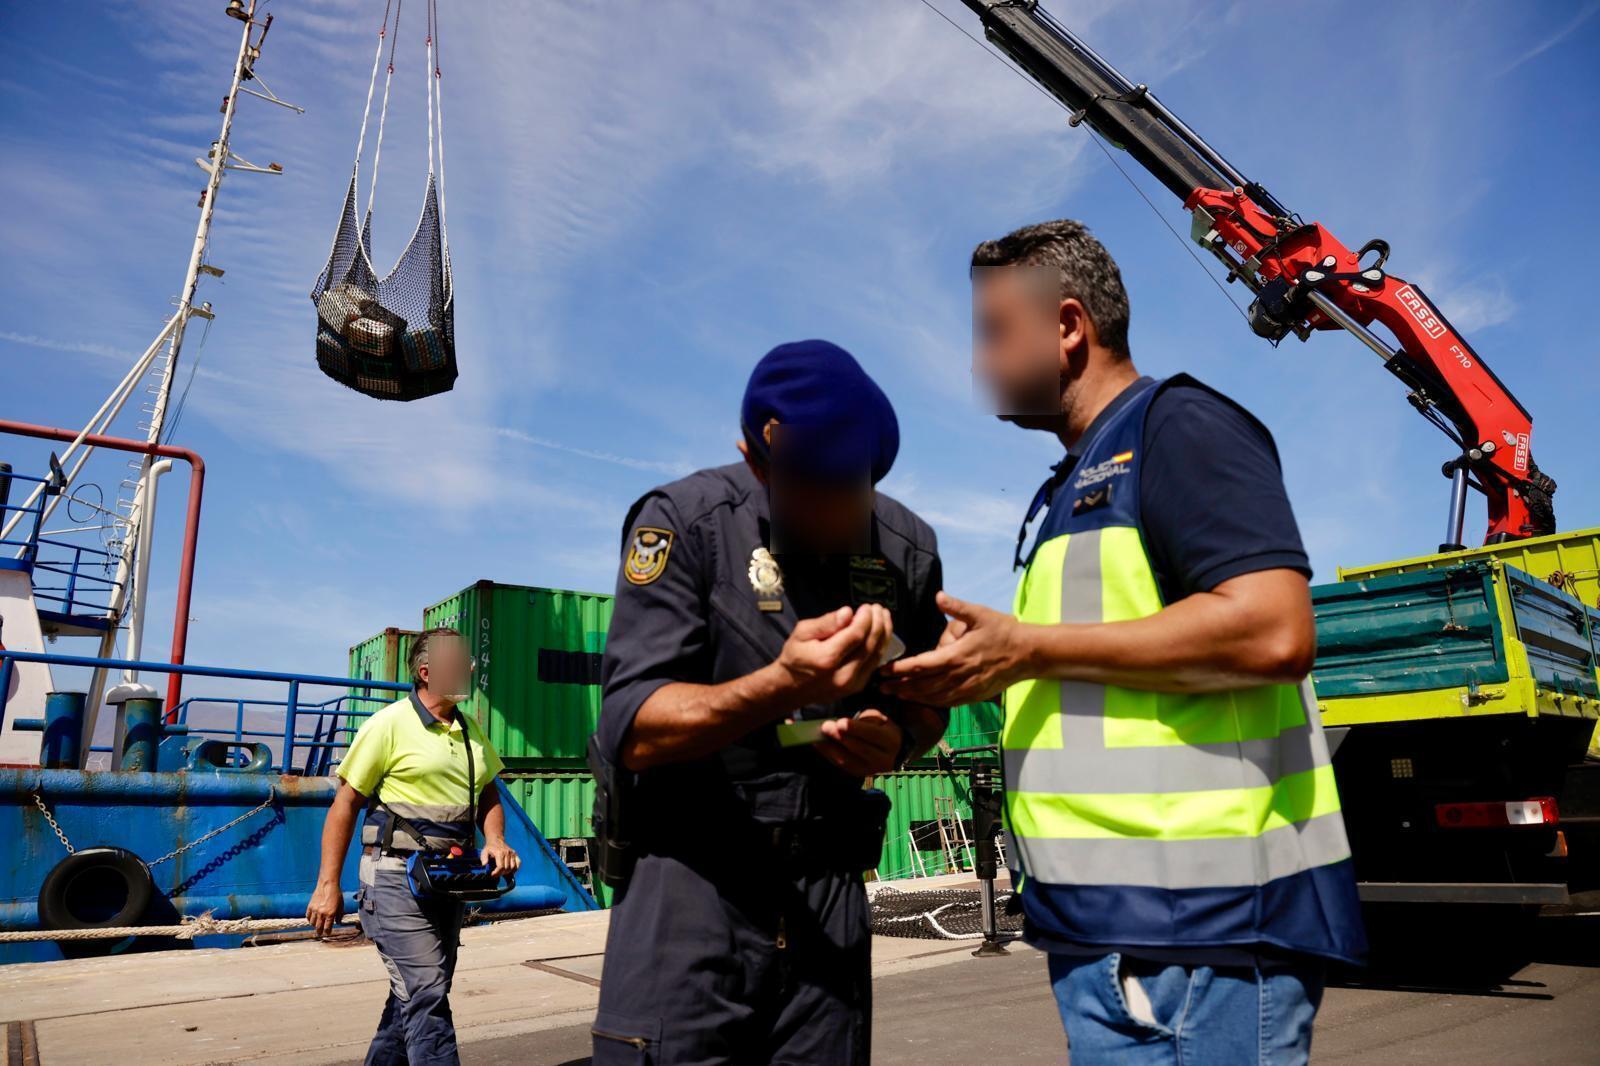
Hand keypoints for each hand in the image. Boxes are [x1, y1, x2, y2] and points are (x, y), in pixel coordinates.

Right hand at [306, 880, 343, 938]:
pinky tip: (311, 919)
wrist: (328, 885)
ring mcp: (315, 910)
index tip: (327, 934)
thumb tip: (338, 923)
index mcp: (330, 914)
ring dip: (314, 926)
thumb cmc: (336, 894)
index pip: (327, 927)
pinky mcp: (310, 906)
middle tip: (319, 934)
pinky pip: (308, 916)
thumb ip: (339, 915)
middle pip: (319, 927)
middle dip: (319, 932)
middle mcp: (322, 913)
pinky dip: (309, 919)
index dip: (327, 932)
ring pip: (312, 923)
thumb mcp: (341, 905)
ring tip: (316, 926)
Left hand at [480, 839, 519, 877]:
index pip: (501, 867)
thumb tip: (484, 865)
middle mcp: (507, 853)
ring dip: (507, 872)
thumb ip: (483, 858)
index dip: (496, 873)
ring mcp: (512, 853)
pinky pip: (518, 863)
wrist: (496, 840)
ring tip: (502, 872)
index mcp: (500, 853)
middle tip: (496, 873)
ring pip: (513, 867)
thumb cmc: (490, 848)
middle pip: (506, 868)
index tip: (492, 874)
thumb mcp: (484, 851)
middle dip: (501, 873)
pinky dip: (515, 868)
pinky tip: (510, 870)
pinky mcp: (515, 854)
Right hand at [774, 604, 893, 706]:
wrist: (791, 687)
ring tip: (883, 617)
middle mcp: (842, 675)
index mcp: (827, 659)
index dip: (865, 618)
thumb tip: (848, 613)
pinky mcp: (856, 687)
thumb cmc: (795, 657)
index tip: (867, 606)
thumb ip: (826, 623)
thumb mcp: (802, 633)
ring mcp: (851, 684)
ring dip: (883, 634)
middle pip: (870, 645)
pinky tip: (879, 633)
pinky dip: (879, 647)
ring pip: (876, 655)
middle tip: (878, 608)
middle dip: (878, 623)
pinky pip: (874, 664)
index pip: (856, 634)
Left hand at [815, 708, 903, 776]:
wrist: (889, 749)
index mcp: (891, 741)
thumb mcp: (877, 718)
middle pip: (859, 749)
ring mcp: (871, 770)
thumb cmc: (880, 728)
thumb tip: (840, 723)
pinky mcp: (859, 774)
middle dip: (839, 737)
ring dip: (830, 748)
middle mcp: (884, 760)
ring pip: (848, 760)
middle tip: (825, 727)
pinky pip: (841, 765)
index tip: (840, 722)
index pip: (873, 735)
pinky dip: (829, 754)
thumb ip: (863, 721)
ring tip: (818, 736)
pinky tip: (819, 745)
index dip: (856, 729)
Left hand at [882, 592, 1030, 705]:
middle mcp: (959, 676)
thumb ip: (957, 607)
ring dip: (912, 697)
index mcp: (957, 656)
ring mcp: (966, 689)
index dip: (900, 670)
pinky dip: (930, 702)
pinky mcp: (973, 696)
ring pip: (933, 697)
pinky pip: (947, 702)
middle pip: (922, 685)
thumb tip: (938, 596)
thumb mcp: (980, 614)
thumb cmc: (1003, 631)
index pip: (921, 665)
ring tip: (895, 695)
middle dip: (900, 687)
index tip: (883, 670)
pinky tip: (920, 701)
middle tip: (880, 687)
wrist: (1028, 654)